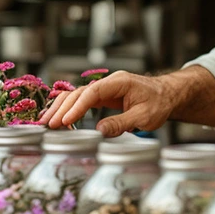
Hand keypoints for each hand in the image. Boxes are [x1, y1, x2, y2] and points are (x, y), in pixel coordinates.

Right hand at [40, 71, 176, 136]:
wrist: (168, 95)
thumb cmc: (160, 102)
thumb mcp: (145, 116)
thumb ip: (122, 123)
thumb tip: (100, 131)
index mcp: (120, 82)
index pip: (93, 92)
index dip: (77, 106)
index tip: (66, 120)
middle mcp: (109, 83)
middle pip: (79, 92)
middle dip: (62, 108)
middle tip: (49, 124)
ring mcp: (105, 89)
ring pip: (77, 95)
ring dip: (61, 108)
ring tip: (47, 122)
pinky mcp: (103, 97)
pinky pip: (82, 101)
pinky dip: (69, 109)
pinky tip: (58, 118)